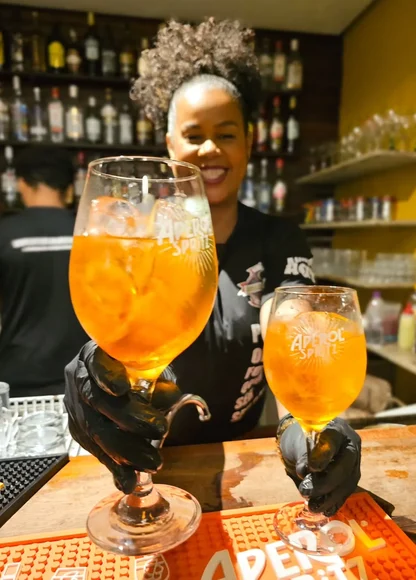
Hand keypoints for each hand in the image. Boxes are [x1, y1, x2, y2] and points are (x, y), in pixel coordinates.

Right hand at [64, 341, 181, 493]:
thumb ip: (159, 379)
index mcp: (94, 354)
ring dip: (124, 450)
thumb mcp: (151, 367)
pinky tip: (129, 481)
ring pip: (94, 430)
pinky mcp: (79, 430)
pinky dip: (115, 466)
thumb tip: (170, 394)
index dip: (106, 375)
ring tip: (153, 462)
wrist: (121, 375)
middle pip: (96, 400)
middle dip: (128, 419)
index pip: (95, 361)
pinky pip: (95, 450)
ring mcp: (75, 406)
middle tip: (160, 429)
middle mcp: (79, 378)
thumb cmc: (138, 366)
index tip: (122, 389)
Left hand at [278, 416, 360, 515]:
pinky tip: (324, 510)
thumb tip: (304, 472)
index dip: (323, 456)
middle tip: (305, 491)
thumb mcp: (300, 441)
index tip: (311, 468)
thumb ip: (303, 455)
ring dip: (330, 498)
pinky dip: (335, 502)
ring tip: (312, 506)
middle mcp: (350, 445)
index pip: (333, 441)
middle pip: (344, 466)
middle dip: (326, 483)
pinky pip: (346, 491)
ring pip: (347, 482)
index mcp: (336, 429)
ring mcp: (355, 462)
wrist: (310, 439)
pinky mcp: (352, 477)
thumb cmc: (304, 437)